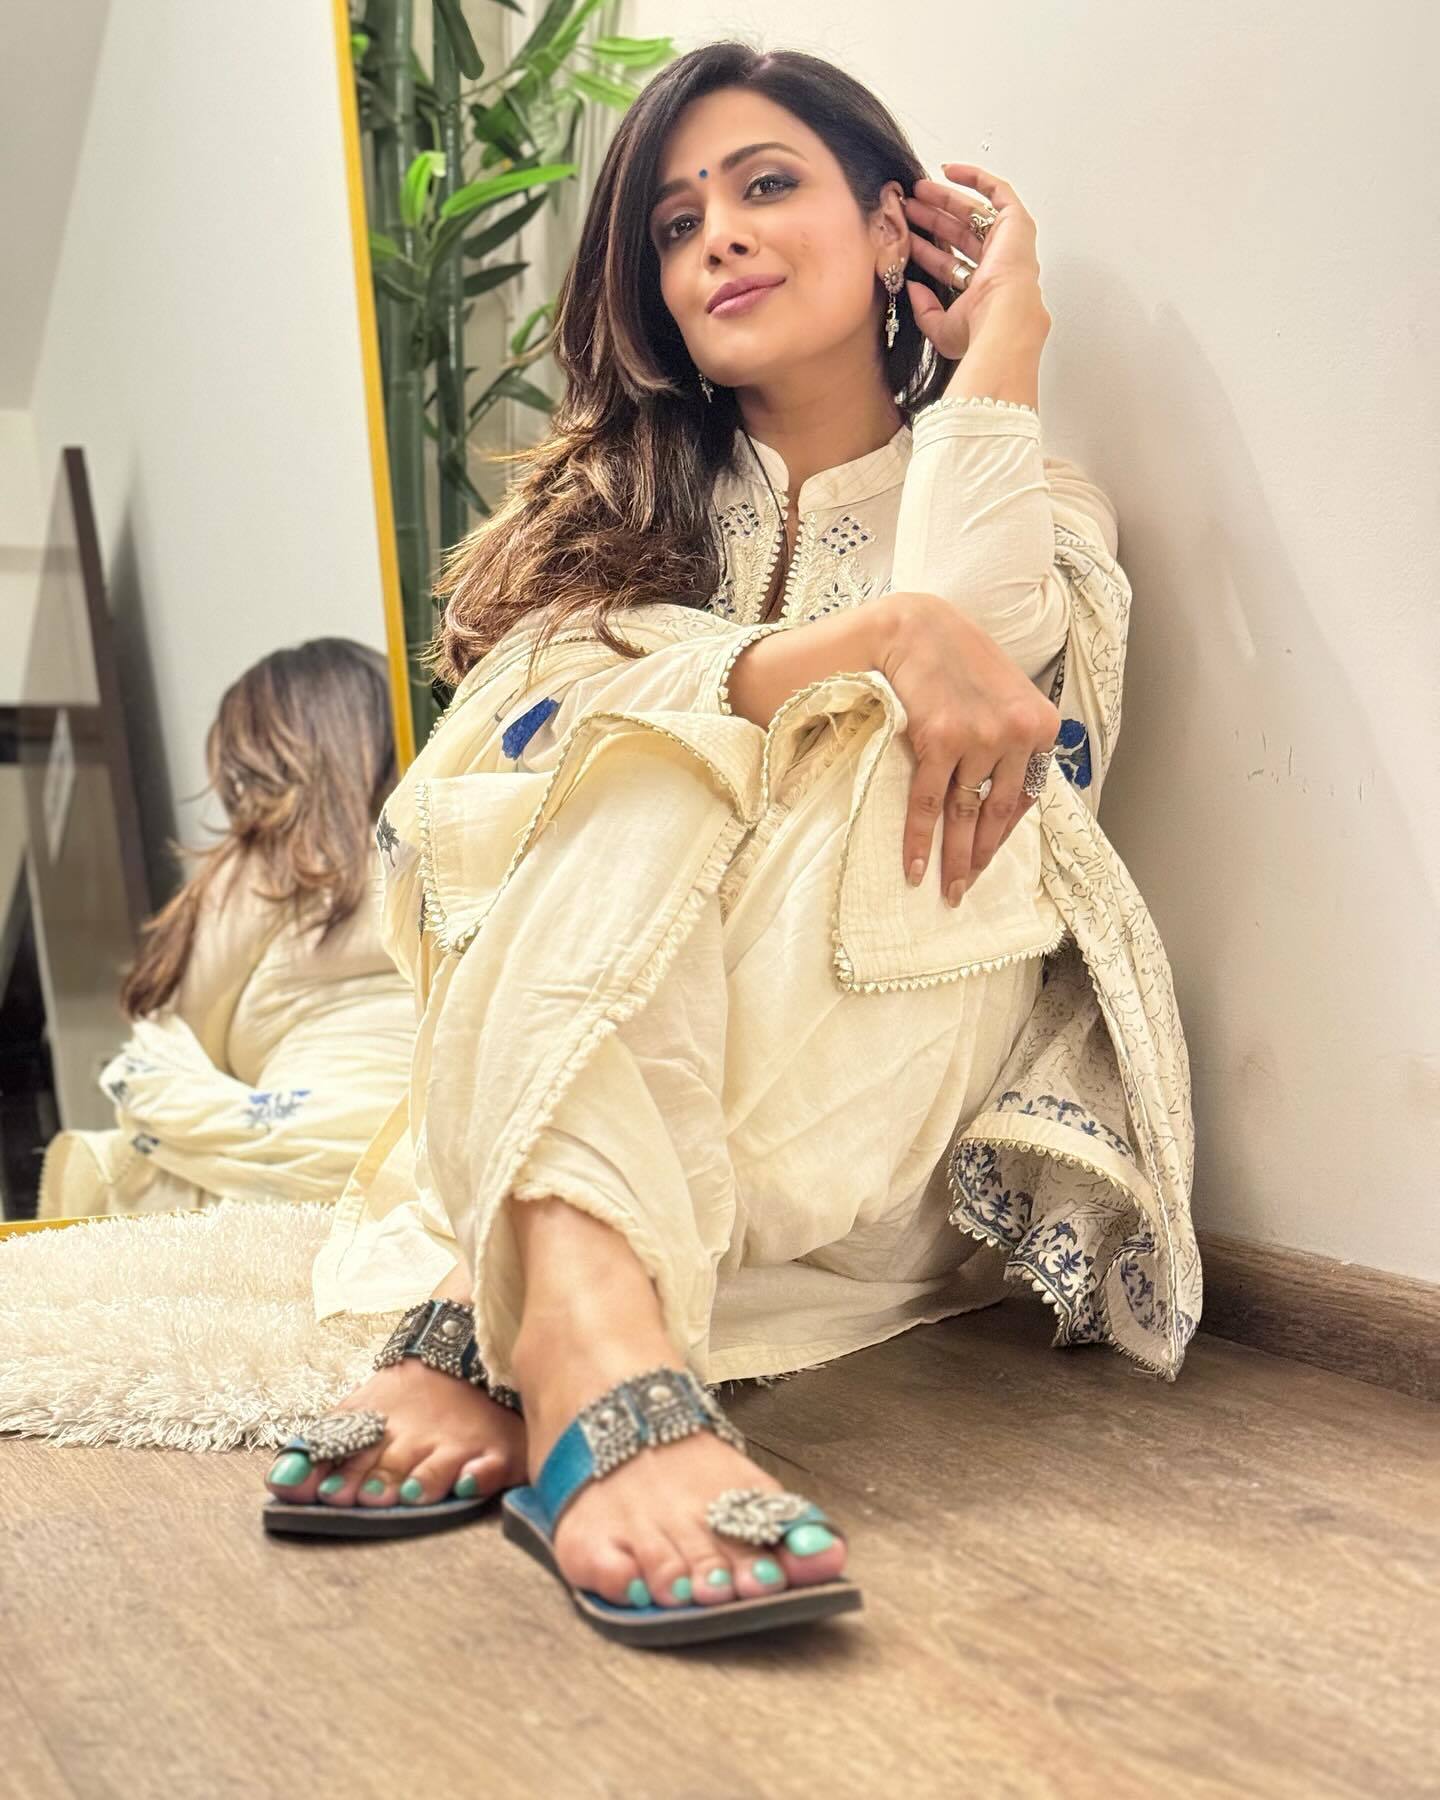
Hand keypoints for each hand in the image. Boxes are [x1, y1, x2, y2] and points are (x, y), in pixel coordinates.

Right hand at [870, 592, 1060, 905]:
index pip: (1025, 796)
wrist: (914, 629)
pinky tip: (915, 867)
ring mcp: (980, 738)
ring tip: (946, 889)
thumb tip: (1004, 795)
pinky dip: (919, 839)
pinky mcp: (941, 740)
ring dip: (952, 858)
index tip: (986, 860)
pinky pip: (929, 803)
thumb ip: (1013, 739)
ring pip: (963, 813)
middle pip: (996, 812)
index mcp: (1040, 726)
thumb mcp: (1004, 694)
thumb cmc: (957, 660)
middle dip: (979, 857)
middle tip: (964, 891)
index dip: (1003, 834)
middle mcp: (1016, 734)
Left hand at [901, 163, 1046, 361]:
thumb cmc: (980, 326)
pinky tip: (949, 170)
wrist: (1003, 315)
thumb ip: (924, 310)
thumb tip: (912, 287)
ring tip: (917, 190)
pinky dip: (974, 177)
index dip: (925, 249)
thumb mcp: (941, 328)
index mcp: (982, 290)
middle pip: (958, 234)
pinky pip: (996, 191)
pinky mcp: (1016, 221)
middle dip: (931, 218)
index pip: (949, 263)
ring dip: (945, 199)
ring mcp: (1008, 242)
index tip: (905, 235)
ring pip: (972, 212)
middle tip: (908, 206)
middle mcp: (997, 265)